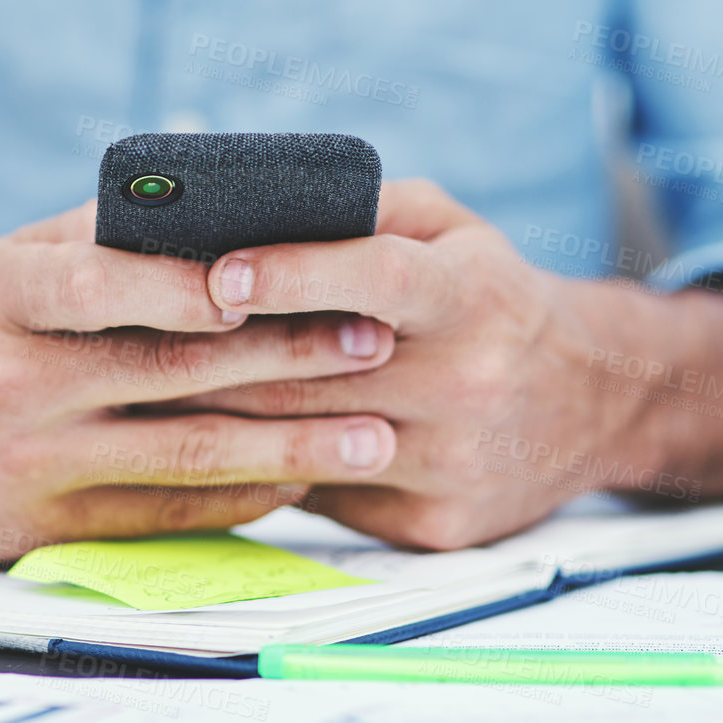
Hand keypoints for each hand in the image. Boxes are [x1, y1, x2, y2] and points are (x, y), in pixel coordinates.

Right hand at [0, 201, 398, 561]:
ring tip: (375, 434)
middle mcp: (7, 381)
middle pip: (167, 372)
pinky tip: (306, 477)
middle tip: (373, 339)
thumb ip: (91, 239)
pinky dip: (244, 495)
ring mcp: (30, 465)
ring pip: (183, 455)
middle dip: (284, 355)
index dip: (186, 283)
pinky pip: (167, 515)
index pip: (97, 285)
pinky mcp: (48, 529)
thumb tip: (211, 208)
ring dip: (290, 445)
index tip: (282, 272)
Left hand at [152, 181, 656, 549]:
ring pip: (304, 441)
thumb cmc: (491, 296)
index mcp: (473, 297)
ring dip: (216, 413)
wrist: (592, 403)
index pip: (376, 280)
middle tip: (131, 330)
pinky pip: (319, 493)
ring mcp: (450, 462)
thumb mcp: (452, 230)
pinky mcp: (432, 523)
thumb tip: (256, 199)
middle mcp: (468, 382)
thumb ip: (366, 210)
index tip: (218, 272)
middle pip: (317, 370)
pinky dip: (258, 464)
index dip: (294, 273)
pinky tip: (201, 441)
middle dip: (216, 350)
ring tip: (141, 384)